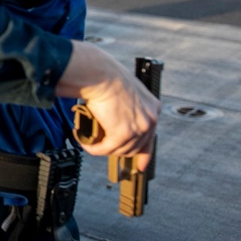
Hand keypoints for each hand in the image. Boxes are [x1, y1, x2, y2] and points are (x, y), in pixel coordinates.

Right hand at [57, 41, 159, 170]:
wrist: (99, 74)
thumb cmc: (106, 76)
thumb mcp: (125, 91)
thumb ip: (126, 107)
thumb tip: (114, 119)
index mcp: (153, 107)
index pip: (151, 136)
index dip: (144, 153)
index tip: (140, 166)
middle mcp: (150, 119)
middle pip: (135, 146)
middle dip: (118, 150)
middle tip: (103, 148)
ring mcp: (139, 127)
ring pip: (120, 150)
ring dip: (104, 149)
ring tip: (91, 143)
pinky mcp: (123, 134)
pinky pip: (107, 148)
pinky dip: (95, 149)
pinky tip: (87, 145)